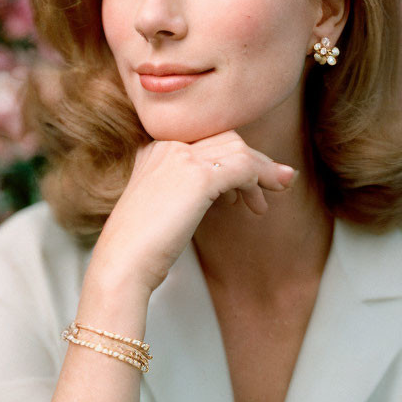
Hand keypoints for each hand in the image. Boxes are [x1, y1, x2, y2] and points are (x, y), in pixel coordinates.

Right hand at [82, 131, 296, 299]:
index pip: (207, 137)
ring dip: (263, 171)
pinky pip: (242, 167)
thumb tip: (232, 188)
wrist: (123, 264)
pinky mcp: (197, 176)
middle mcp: (167, 145)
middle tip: (275, 182)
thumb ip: (189, 188)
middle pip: (225, 138)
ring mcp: (181, 156)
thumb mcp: (164, 205)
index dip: (233, 154)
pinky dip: (256, 182)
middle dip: (255, 159)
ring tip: (278, 191)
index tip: (249, 179)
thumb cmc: (142, 245)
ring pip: (238, 150)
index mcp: (155, 148)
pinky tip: (257, 204)